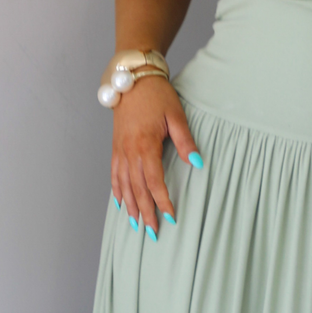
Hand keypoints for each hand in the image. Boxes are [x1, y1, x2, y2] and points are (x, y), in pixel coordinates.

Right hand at [111, 76, 200, 236]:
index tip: (171, 218)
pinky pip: (114, 174)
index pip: (154, 181)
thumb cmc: (157, 96)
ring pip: (124, 185)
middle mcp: (129, 151)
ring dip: (130, 207)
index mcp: (145, 145)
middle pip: (137, 189)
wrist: (131, 79)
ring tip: (136, 225)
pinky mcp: (115, 147)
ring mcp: (120, 150)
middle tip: (153, 233)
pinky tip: (121, 203)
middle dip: (146, 212)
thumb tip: (197, 164)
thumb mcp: (176, 115)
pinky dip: (117, 191)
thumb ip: (185, 141)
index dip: (162, 201)